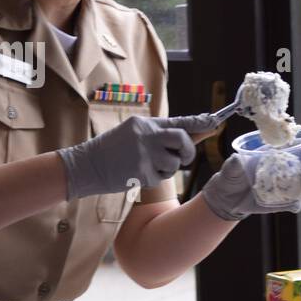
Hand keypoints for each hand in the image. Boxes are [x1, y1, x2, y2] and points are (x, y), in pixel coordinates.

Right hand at [58, 113, 222, 199]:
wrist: (85, 165)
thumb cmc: (112, 150)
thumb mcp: (134, 134)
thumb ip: (159, 135)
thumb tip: (192, 135)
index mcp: (145, 123)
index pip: (178, 121)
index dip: (199, 123)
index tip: (215, 122)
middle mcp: (146, 135)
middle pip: (182, 140)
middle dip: (187, 151)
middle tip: (183, 157)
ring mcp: (144, 154)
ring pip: (173, 163)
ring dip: (166, 168)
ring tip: (146, 165)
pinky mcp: (141, 172)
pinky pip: (160, 178)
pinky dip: (153, 178)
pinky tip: (136, 173)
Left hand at [201, 140, 300, 220]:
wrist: (228, 198)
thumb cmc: (232, 176)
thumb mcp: (231, 168)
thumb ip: (234, 163)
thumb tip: (236, 158)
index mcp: (281, 153)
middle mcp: (289, 168)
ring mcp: (289, 186)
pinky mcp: (285, 202)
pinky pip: (296, 204)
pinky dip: (296, 205)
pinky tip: (293, 205)